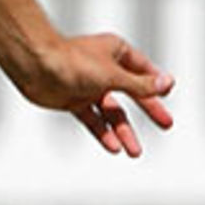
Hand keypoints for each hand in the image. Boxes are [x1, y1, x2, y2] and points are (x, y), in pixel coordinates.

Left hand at [14, 32, 173, 157]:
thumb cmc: (73, 63)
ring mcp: (89, 86)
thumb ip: (140, 84)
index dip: (156, 83)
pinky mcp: (74, 101)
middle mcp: (104, 69)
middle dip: (149, 110)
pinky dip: (102, 133)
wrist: (35, 68)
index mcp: (116, 52)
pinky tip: (113, 148)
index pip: (143, 69)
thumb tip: (168, 84)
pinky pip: (93, 120)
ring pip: (112, 112)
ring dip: (123, 132)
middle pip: (132, 93)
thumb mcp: (113, 76)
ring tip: (135, 153)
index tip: (169, 95)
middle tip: (167, 124)